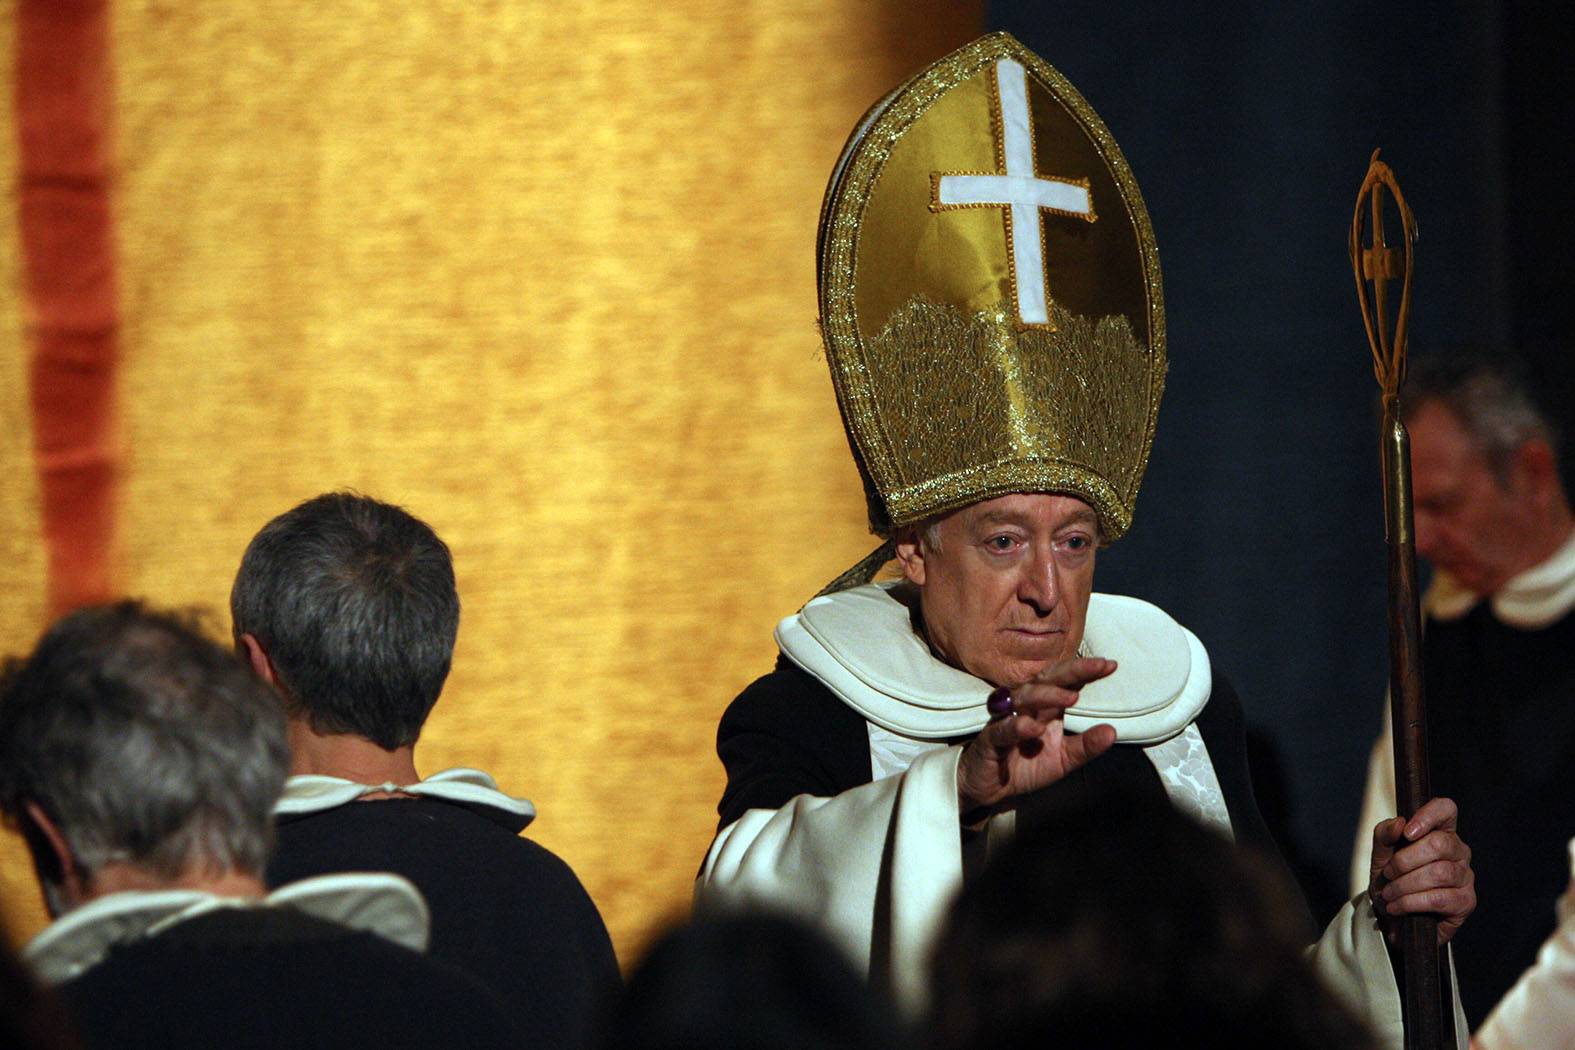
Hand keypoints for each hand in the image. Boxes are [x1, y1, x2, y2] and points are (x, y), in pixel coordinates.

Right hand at [957, 656, 1117, 813]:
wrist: (989, 787)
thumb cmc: (1026, 766)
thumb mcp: (1063, 759)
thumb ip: (1086, 746)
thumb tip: (1113, 732)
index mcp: (1045, 708)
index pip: (1065, 682)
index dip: (1085, 671)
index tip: (1111, 665)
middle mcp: (1025, 707)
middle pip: (1046, 680)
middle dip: (1071, 671)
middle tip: (1097, 666)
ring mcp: (1005, 720)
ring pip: (1023, 698)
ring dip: (1046, 694)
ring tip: (1071, 697)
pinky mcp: (989, 740)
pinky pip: (1001, 729)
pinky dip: (1015, 726)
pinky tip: (1031, 728)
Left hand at [1368, 797, 1474, 944]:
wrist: (1392, 917)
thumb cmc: (1390, 880)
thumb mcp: (1380, 855)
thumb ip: (1385, 835)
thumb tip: (1399, 823)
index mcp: (1440, 831)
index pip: (1446, 809)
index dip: (1428, 815)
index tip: (1407, 833)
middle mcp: (1458, 851)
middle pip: (1440, 844)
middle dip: (1405, 860)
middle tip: (1388, 875)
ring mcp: (1465, 876)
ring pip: (1439, 873)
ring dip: (1406, 885)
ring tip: (1388, 894)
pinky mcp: (1466, 902)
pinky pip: (1440, 898)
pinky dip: (1411, 902)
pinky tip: (1397, 907)